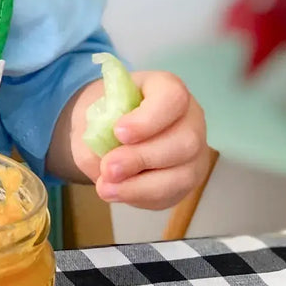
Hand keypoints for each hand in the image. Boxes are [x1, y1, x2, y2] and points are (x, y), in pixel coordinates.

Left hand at [70, 70, 208, 209]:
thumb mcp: (92, 116)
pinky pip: (173, 193)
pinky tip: (118, 193)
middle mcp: (190, 119)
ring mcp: (194, 151)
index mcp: (167, 89)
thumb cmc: (106, 115)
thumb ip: (95, 137)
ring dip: (141, 186)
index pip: (172, 98)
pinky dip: (142, 196)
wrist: (109, 131)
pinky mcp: (186, 179)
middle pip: (184, 141)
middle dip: (142, 158)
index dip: (148, 119)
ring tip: (106, 188)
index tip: (119, 132)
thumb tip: (103, 165)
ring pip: (183, 174)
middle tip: (108, 169)